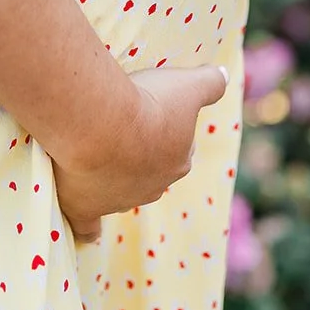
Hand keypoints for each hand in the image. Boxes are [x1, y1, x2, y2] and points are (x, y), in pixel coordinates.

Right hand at [51, 64, 229, 243]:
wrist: (101, 124)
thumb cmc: (146, 104)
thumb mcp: (187, 85)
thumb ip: (210, 82)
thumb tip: (223, 75)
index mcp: (178, 161)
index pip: (179, 149)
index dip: (166, 130)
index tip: (151, 113)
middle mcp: (152, 186)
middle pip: (149, 172)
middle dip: (139, 156)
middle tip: (121, 131)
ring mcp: (118, 200)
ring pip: (120, 193)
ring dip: (111, 177)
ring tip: (96, 155)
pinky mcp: (86, 208)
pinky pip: (89, 227)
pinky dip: (89, 230)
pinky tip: (89, 233)